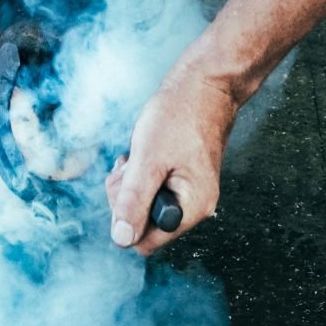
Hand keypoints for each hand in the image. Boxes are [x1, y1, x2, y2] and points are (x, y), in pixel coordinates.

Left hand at [105, 65, 237, 255]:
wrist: (203, 83)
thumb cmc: (181, 115)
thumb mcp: (149, 159)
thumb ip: (134, 200)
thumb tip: (122, 238)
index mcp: (192, 207)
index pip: (147, 242)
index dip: (127, 218)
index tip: (126, 186)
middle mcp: (193, 204)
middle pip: (144, 224)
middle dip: (126, 198)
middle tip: (129, 166)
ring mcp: (187, 190)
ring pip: (144, 204)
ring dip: (130, 183)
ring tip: (135, 156)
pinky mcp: (180, 176)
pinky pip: (150, 187)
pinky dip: (138, 173)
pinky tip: (140, 153)